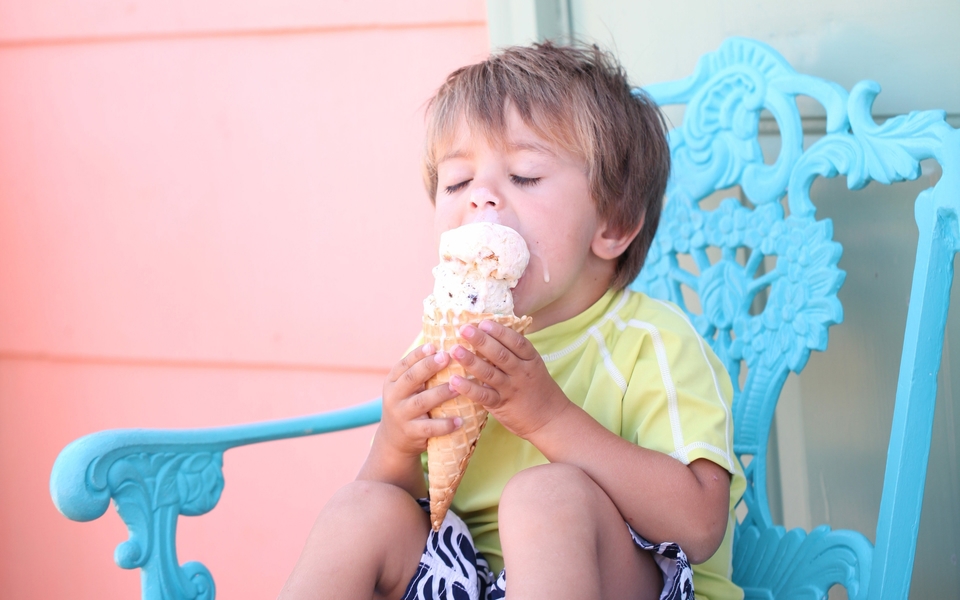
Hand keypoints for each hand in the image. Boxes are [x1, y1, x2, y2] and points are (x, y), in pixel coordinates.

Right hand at [378, 343, 462, 457]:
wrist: (395, 441)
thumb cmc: (408, 406)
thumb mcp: (406, 388)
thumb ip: (420, 372)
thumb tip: (446, 344)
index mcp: (393, 381)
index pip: (405, 364)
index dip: (419, 354)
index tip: (434, 345)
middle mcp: (394, 396)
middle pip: (411, 378)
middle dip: (429, 366)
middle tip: (447, 357)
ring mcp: (401, 415)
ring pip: (421, 402)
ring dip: (440, 393)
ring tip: (457, 387)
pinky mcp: (411, 433)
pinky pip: (429, 428)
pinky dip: (445, 425)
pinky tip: (460, 421)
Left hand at [449, 320, 570, 439]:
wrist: (552, 420)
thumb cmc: (539, 390)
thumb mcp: (533, 367)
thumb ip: (515, 355)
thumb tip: (490, 336)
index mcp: (531, 360)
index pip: (516, 342)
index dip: (500, 331)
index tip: (484, 322)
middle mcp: (521, 373)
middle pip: (500, 354)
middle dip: (481, 340)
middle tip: (464, 329)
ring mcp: (511, 389)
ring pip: (489, 373)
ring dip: (471, 361)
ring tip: (455, 350)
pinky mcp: (502, 405)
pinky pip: (483, 396)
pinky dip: (468, 388)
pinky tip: (454, 380)